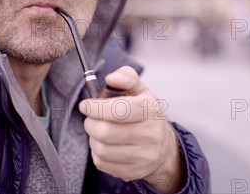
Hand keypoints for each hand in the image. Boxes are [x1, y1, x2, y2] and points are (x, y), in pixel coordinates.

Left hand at [79, 66, 185, 192]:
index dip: (96, 107)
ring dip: (93, 139)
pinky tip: (105, 145)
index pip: (118, 110)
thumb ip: (126, 77)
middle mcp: (151, 134)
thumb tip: (112, 78)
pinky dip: (97, 153)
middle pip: (105, 131)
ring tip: (98, 132)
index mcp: (150, 109)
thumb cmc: (145, 114)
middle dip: (90, 123)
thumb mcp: (140, 90)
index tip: (85, 105)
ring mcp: (144, 156)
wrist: (164, 146)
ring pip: (101, 149)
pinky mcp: (134, 171)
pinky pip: (103, 164)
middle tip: (91, 119)